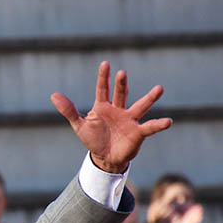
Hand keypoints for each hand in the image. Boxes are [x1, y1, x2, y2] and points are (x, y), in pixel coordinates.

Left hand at [51, 61, 169, 173]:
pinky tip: (168, 121)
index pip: (102, 89)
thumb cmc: (93, 139)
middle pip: (121, 94)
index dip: (103, 78)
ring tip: (159, 88)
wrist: (105, 158)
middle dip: (121, 84)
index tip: (105, 64)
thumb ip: (69, 110)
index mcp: (103, 107)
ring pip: (141, 106)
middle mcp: (119, 110)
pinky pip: (150, 127)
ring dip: (150, 98)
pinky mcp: (138, 132)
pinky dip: (159, 124)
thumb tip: (53, 95)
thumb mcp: (80, 125)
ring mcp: (130, 120)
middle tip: (121, 73)